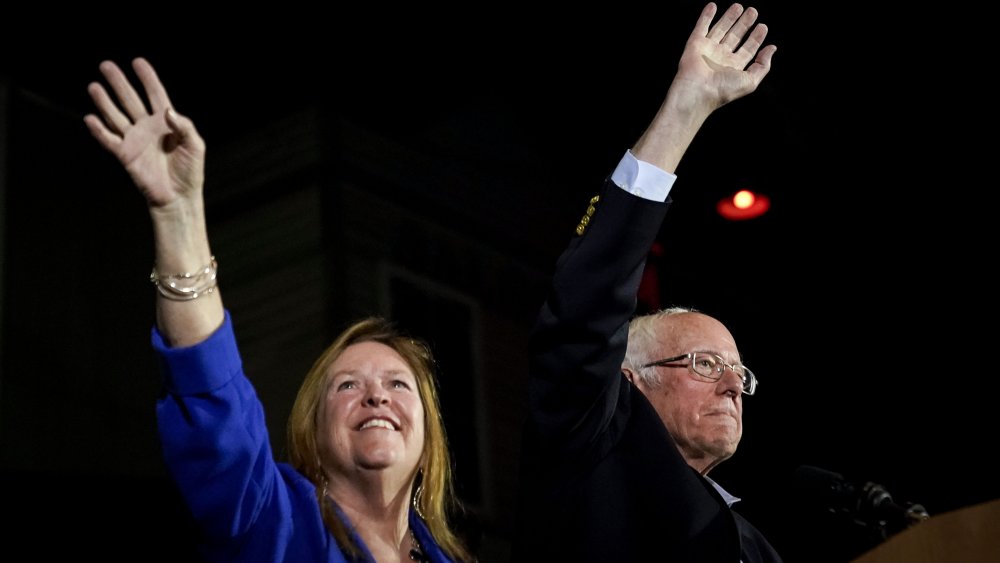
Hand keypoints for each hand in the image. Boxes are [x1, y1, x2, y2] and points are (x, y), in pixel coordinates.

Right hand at [84, 57, 204, 208]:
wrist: (178, 197)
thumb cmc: (190, 172)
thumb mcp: (195, 146)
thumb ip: (185, 127)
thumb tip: (167, 110)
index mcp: (167, 122)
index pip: (155, 95)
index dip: (147, 78)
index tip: (138, 62)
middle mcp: (147, 127)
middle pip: (131, 100)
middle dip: (119, 83)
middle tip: (106, 65)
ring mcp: (135, 140)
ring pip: (116, 116)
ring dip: (104, 102)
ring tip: (94, 86)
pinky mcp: (125, 155)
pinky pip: (109, 140)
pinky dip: (99, 130)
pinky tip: (90, 118)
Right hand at [676, 2, 776, 110]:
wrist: (697, 91)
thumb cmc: (723, 90)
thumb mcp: (750, 81)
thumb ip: (763, 66)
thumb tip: (772, 49)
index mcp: (734, 67)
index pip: (747, 49)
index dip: (755, 38)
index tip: (763, 27)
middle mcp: (721, 58)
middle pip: (735, 37)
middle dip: (744, 24)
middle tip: (753, 11)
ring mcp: (707, 50)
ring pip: (720, 29)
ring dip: (729, 17)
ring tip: (738, 6)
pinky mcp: (695, 44)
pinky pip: (701, 27)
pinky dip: (706, 16)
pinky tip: (712, 6)